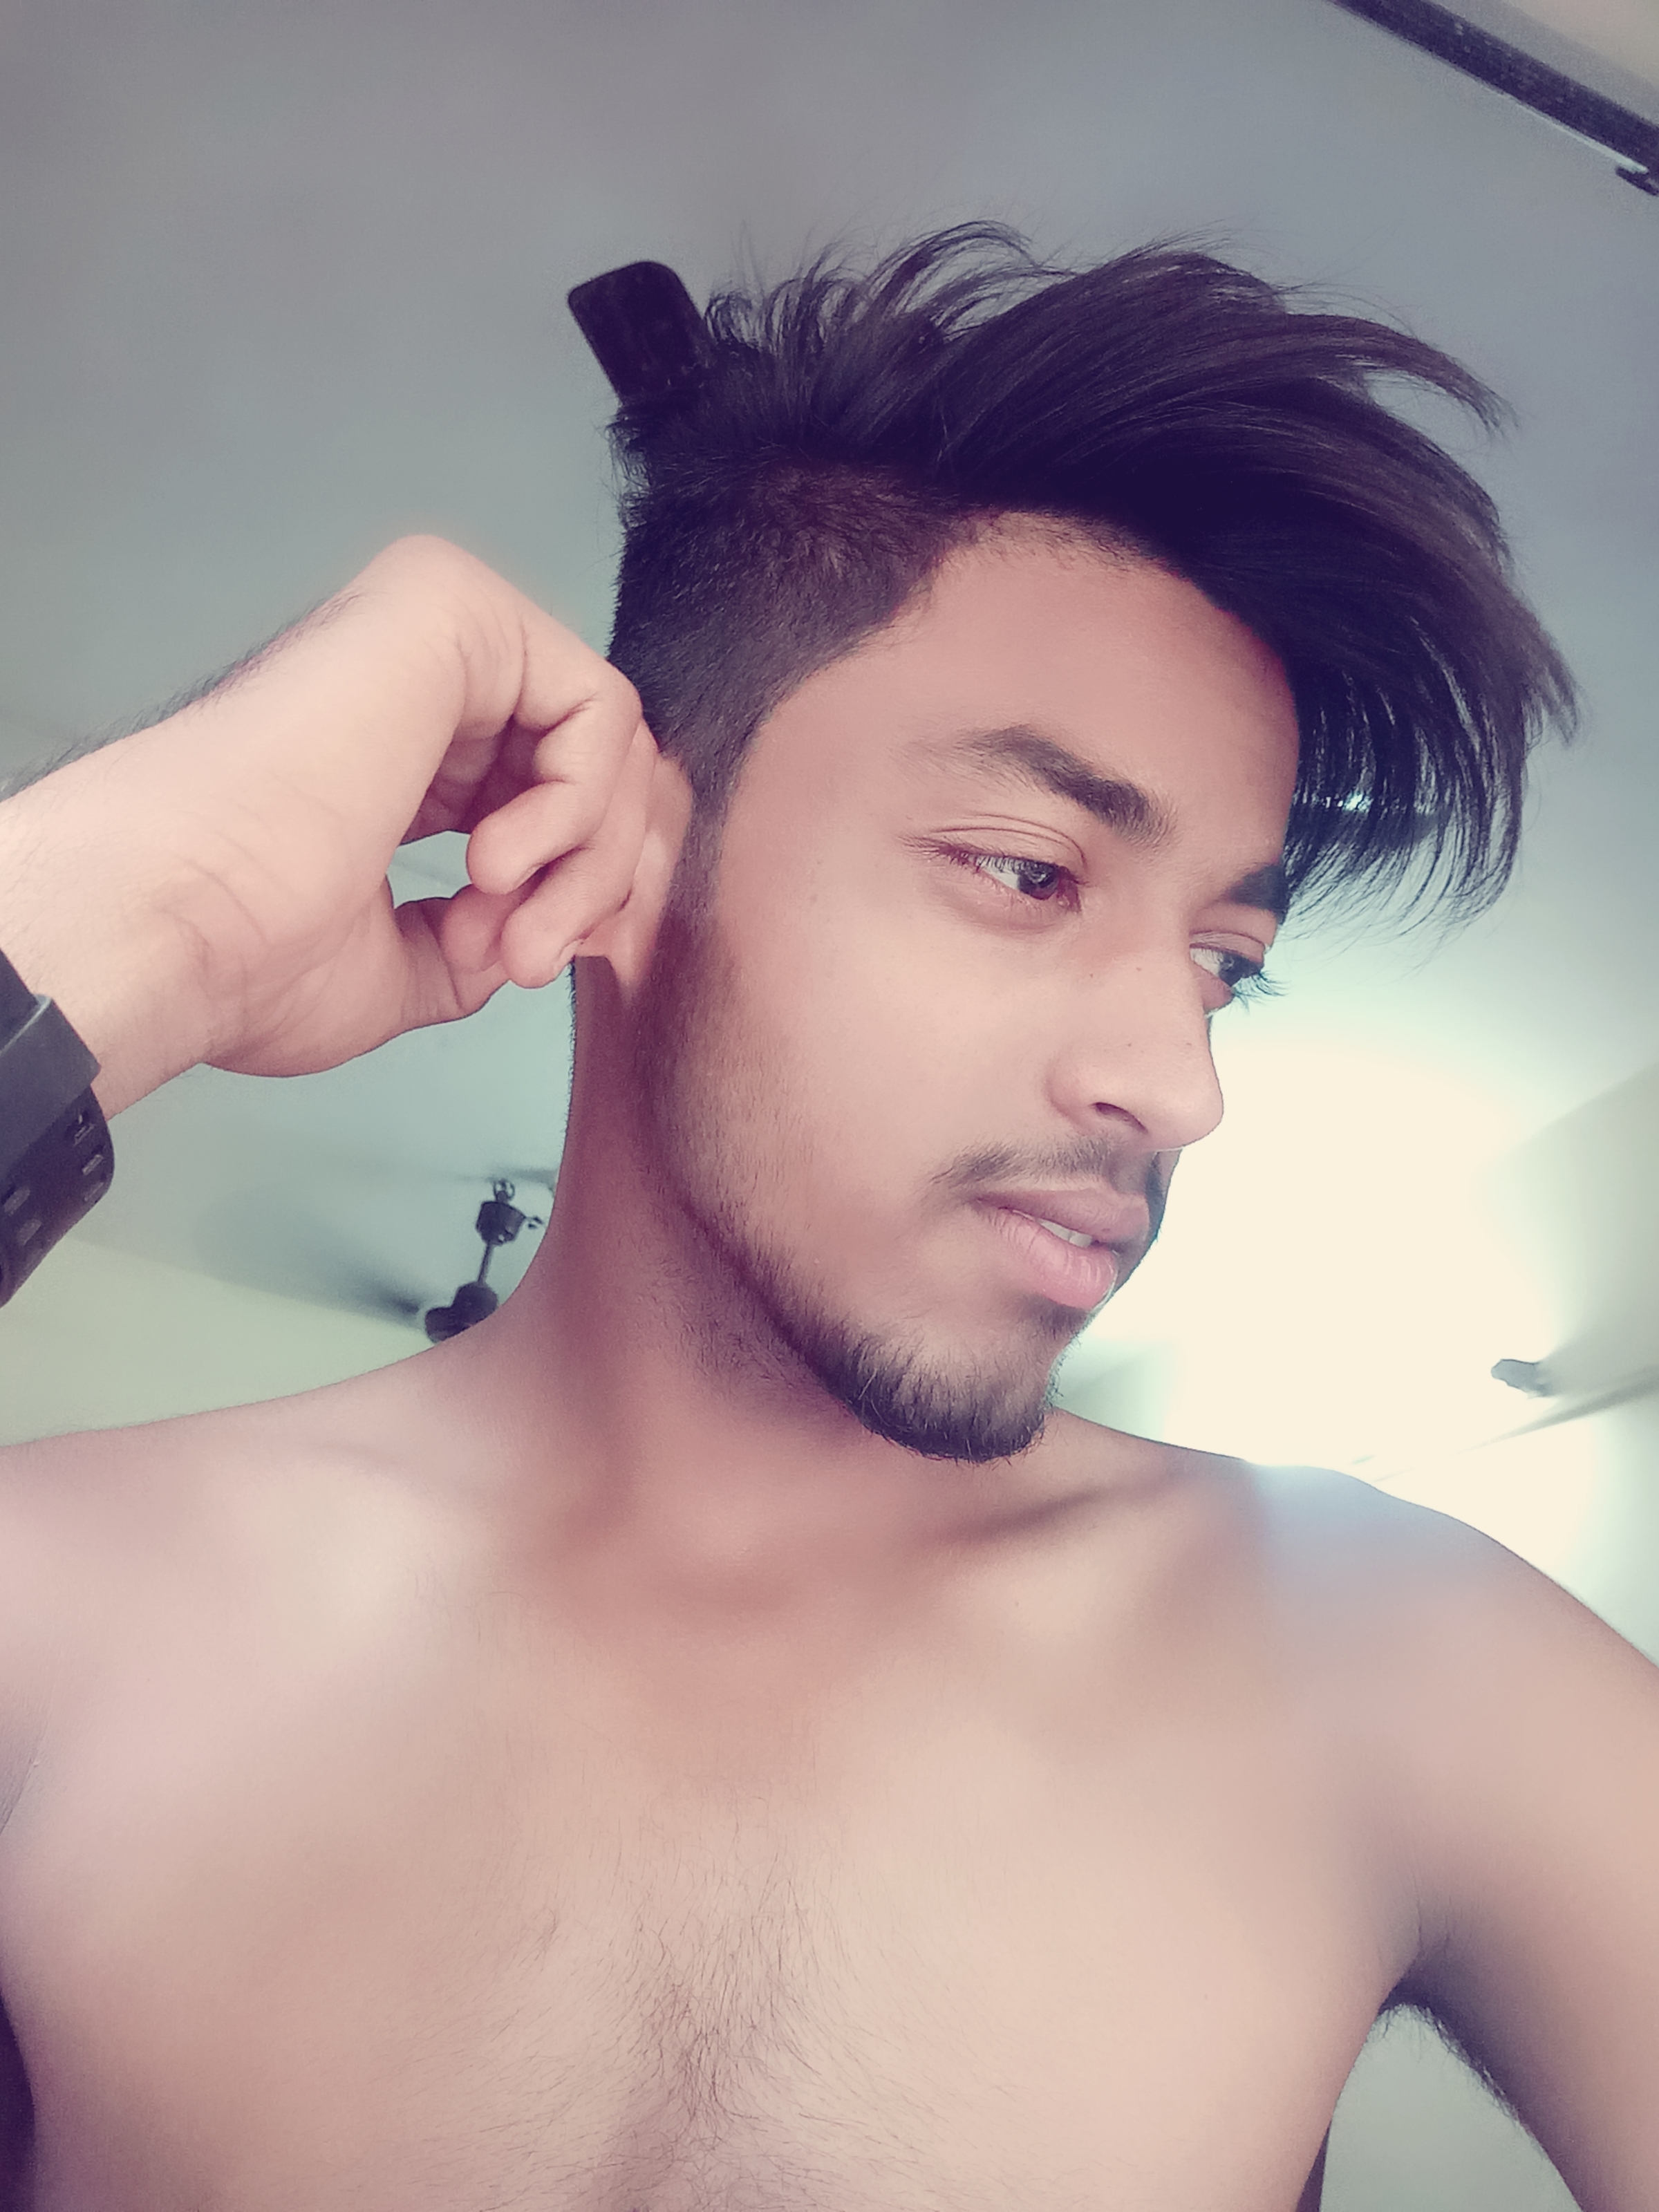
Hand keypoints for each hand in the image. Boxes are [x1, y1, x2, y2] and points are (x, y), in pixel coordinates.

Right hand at [0, 538, 681, 1113]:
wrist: (171, 916)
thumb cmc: (244, 951)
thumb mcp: (391, 967)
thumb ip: (468, 941)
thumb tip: (521, 940)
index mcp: (397, 752)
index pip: (547, 797)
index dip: (569, 892)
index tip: (517, 964)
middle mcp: (416, 679)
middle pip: (593, 767)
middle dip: (585, 882)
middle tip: (523, 957)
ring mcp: (434, 630)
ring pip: (605, 741)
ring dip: (582, 860)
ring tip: (503, 924)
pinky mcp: (453, 605)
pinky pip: (598, 706)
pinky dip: (578, 806)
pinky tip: (493, 859)